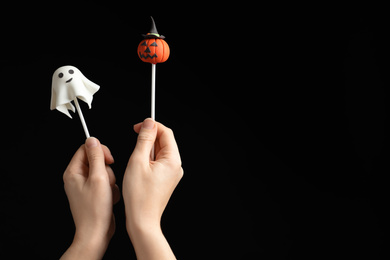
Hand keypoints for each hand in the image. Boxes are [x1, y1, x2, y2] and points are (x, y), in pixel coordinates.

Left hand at [61, 137, 119, 259]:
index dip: (100, 151)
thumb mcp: (98, 178)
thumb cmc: (95, 210)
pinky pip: (106, 182)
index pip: (86, 149)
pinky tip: (109, 198)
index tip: (109, 159)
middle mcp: (77, 178)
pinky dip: (111, 189)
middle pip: (96, 160)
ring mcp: (86, 186)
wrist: (96, 232)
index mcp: (73, 172)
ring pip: (104, 171)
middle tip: (106, 180)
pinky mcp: (94, 192)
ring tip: (107, 192)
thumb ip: (97, 157)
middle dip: (107, 169)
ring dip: (110, 180)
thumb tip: (93, 140)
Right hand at [123, 118, 182, 259]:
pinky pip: (158, 163)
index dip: (151, 126)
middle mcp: (176, 166)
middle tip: (133, 146)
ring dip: (146, 151)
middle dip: (148, 139)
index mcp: (173, 160)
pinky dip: (147, 161)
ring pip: (159, 152)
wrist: (142, 220)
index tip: (137, 126)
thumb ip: (144, 139)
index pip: (166, 133)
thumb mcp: (137, 162)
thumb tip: (148, 123)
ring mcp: (172, 173)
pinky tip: (138, 170)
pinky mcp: (166, 179)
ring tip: (135, 164)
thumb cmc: (139, 196)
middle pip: (163, 142)